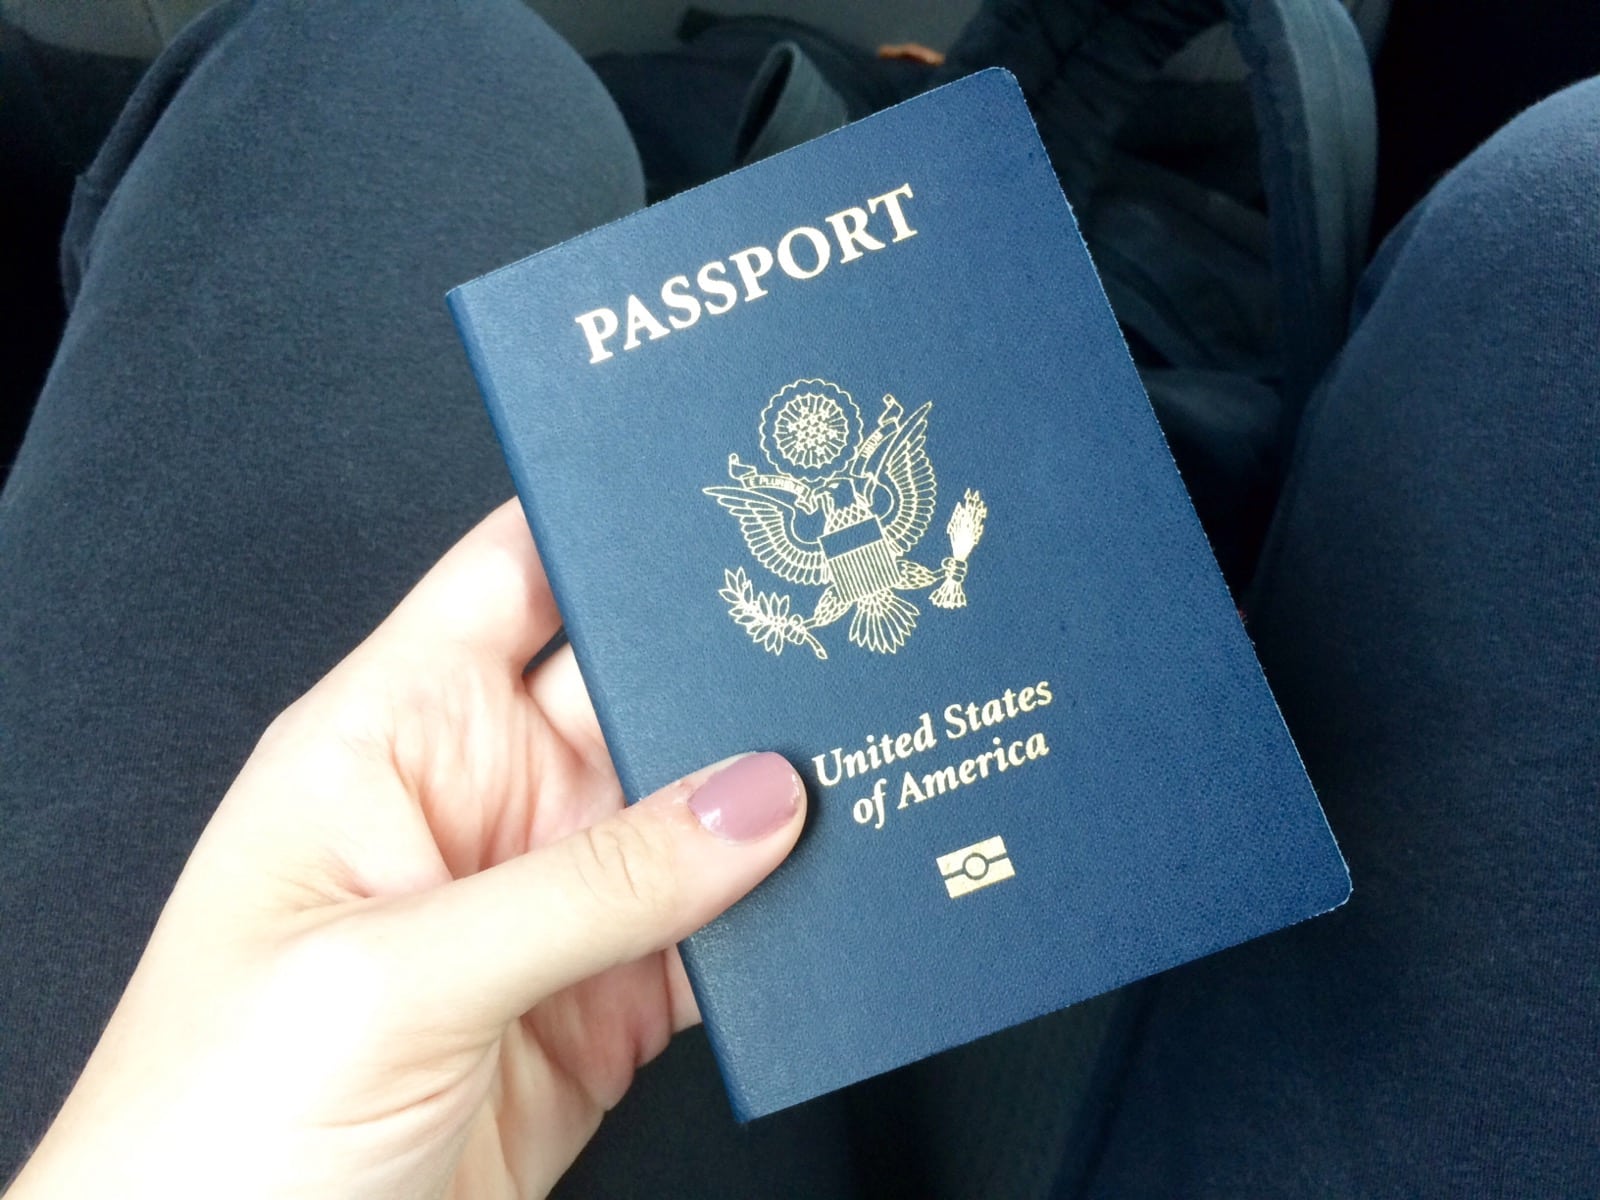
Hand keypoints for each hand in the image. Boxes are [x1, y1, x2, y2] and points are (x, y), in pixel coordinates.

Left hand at [7, 501, 805, 1199]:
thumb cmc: (209, 1129)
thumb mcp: (394, 979)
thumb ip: (588, 887)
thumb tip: (751, 804)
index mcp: (388, 742)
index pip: (509, 579)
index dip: (607, 525)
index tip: (722, 502)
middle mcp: (475, 809)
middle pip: (630, 696)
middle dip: (728, 670)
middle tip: (842, 643)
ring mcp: (543, 911)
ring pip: (691, 821)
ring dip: (770, 807)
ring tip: (871, 764)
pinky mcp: (598, 1010)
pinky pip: (710, 941)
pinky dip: (775, 926)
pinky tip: (830, 903)